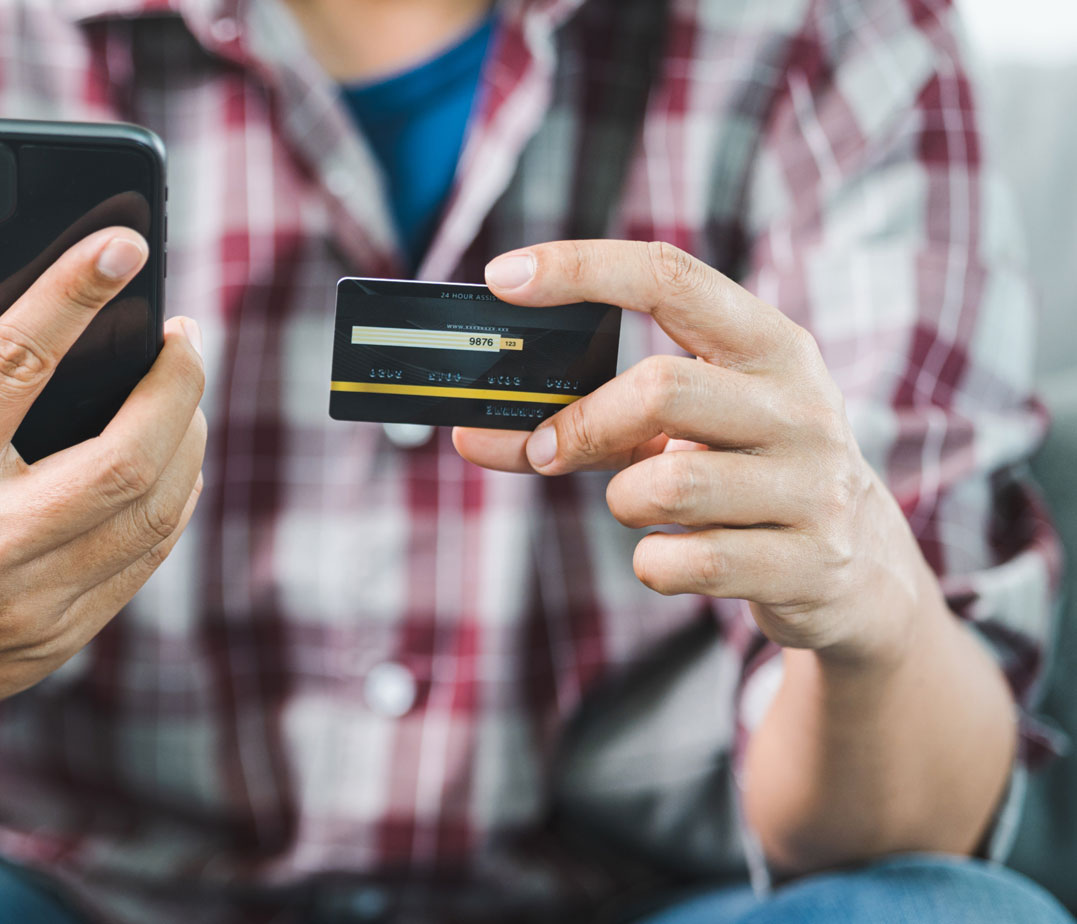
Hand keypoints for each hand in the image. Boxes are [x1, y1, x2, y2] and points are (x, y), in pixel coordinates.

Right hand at [0, 228, 207, 736]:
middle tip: (184, 333)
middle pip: (121, 457)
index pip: (13, 365)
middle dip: (174, 383)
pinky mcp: (56, 638)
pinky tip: (171, 458)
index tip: (123, 245)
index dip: (74, 296)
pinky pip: (143, 561)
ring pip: (150, 512)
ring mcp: (27, 603)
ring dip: (186, 437)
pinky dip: (172, 499)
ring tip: (184, 388)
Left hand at [453, 241, 941, 659]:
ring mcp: (810, 486)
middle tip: (545, 450)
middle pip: (660, 388)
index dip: (582, 269)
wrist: (859, 572)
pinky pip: (684, 562)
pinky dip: (654, 565)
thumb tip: (471, 433)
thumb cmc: (744, 476)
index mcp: (769, 346)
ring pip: (666, 485)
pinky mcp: (805, 563)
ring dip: (624, 503)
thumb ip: (584, 421)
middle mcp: (800, 405)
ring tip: (647, 508)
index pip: (671, 278)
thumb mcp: (681, 433)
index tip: (504, 276)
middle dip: (583, 424)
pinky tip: (680, 557)